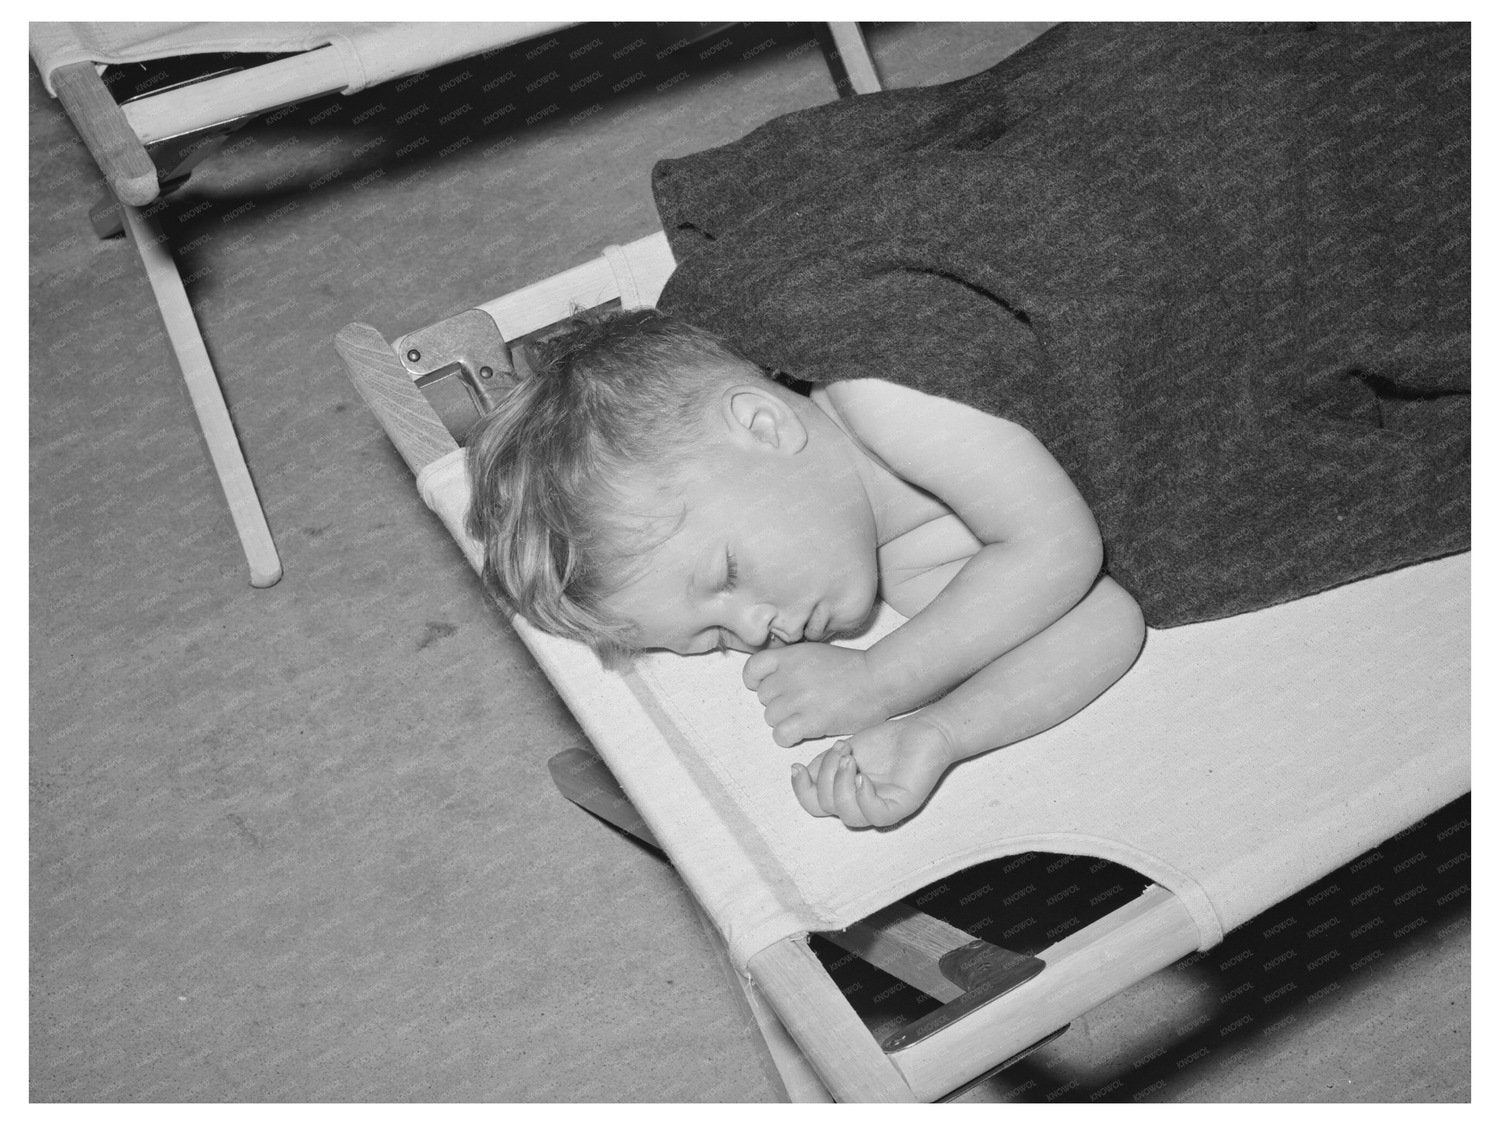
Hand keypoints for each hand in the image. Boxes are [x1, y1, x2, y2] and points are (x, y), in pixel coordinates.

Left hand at [743, 643, 889, 746]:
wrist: (878, 680)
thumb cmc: (852, 668)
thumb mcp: (815, 653)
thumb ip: (791, 663)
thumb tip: (772, 679)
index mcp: (790, 655)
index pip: (752, 670)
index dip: (757, 681)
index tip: (771, 687)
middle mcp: (789, 675)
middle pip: (763, 697)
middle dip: (778, 702)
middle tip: (801, 703)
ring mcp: (798, 698)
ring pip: (770, 717)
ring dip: (785, 721)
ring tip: (806, 716)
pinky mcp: (809, 721)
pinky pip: (780, 735)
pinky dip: (789, 737)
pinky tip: (804, 731)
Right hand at [790, 716, 955, 827]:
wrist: (921, 731)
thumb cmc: (886, 741)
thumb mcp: (845, 749)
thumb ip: (823, 764)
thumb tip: (800, 774)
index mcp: (845, 794)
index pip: (814, 804)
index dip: (801, 789)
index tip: (796, 766)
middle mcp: (860, 805)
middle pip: (826, 806)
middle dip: (826, 774)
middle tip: (842, 748)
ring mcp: (881, 808)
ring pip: (848, 816)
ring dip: (842, 784)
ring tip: (851, 759)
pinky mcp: (901, 806)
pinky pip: (875, 815)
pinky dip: (864, 796)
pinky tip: (864, 776)